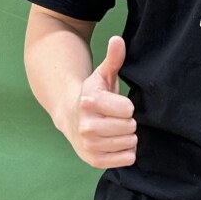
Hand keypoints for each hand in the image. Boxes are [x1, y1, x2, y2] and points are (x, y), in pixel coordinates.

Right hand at [64, 36, 136, 168]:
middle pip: (130, 126)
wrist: (70, 116)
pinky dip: (127, 152)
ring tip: (115, 128)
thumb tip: (117, 39)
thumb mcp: (102, 74)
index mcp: (89, 101)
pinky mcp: (93, 160)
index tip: (117, 104)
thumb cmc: (94, 94)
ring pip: (130, 142)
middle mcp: (86, 125)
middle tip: (116, 117)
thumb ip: (113, 58)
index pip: (128, 108)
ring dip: (127, 136)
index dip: (126, 105)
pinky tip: (116, 142)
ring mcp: (89, 144)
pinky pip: (126, 159)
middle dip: (128, 121)